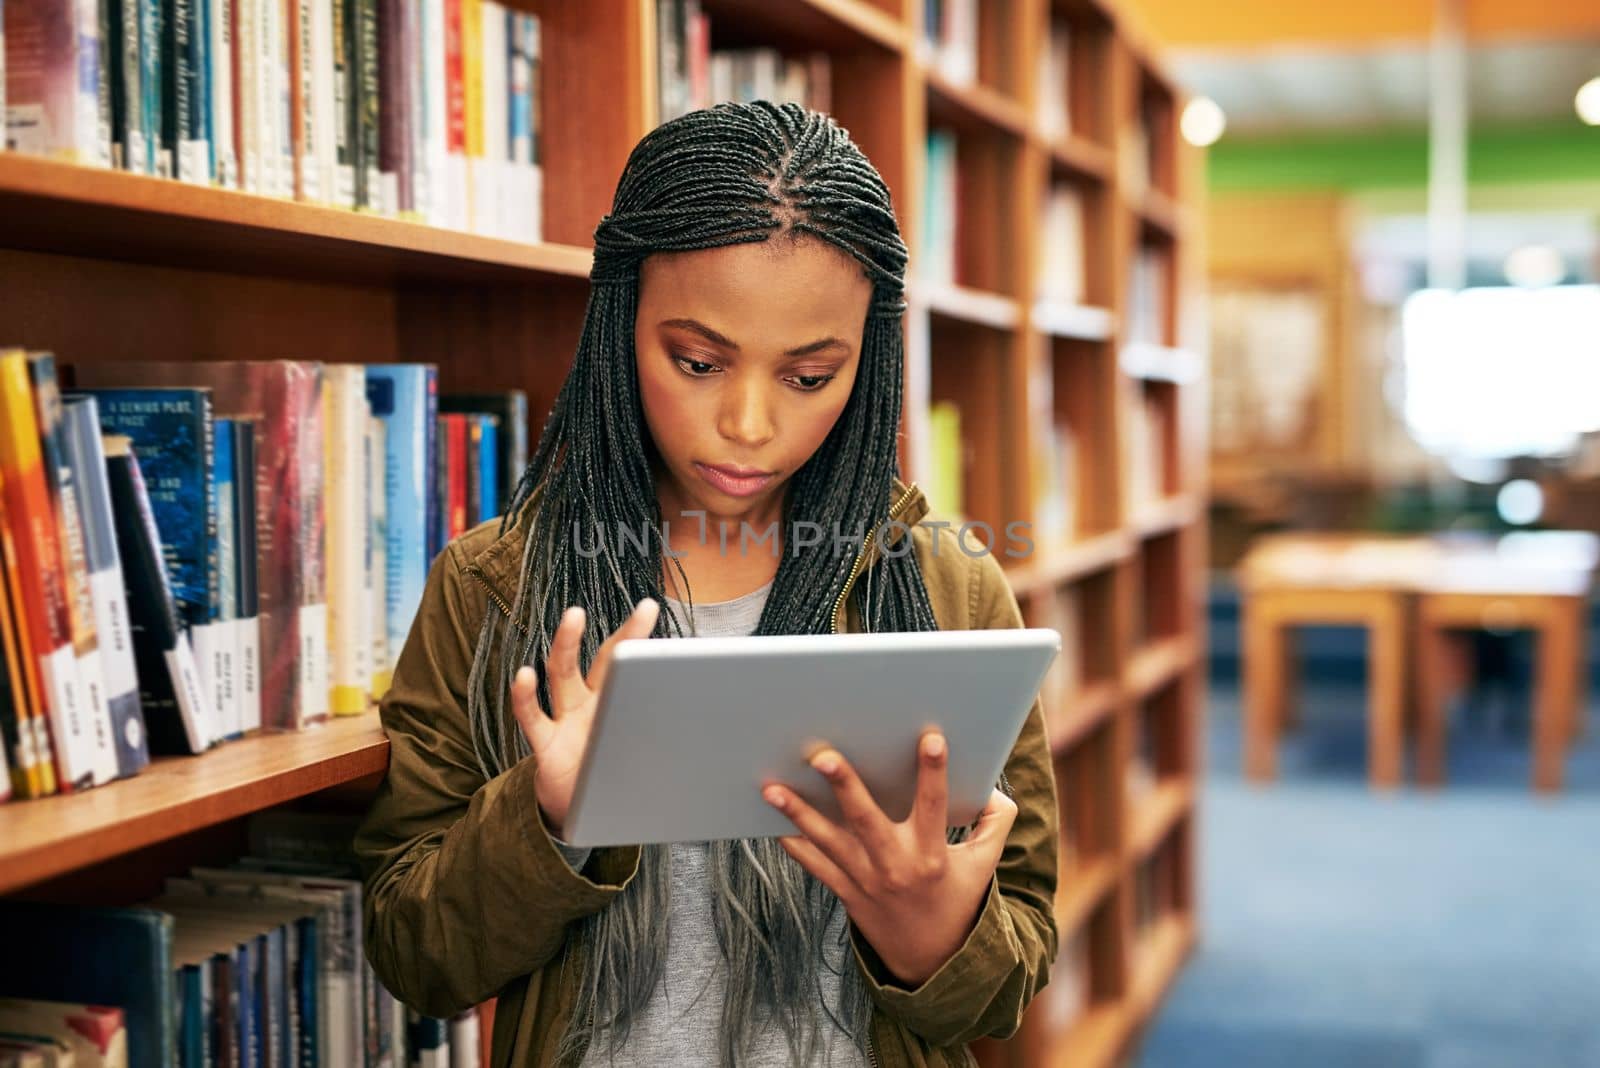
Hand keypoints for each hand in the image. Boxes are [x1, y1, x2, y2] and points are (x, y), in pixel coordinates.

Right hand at [510, 598, 659, 838]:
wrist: (576, 813)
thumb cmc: (611, 779)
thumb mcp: (646, 762)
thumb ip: (672, 750)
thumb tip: (735, 760)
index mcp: (618, 705)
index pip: (634, 667)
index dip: (649, 644)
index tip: (667, 618)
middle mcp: (591, 704)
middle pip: (606, 661)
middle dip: (626, 635)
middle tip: (646, 609)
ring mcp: (567, 720)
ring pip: (564, 675)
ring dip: (567, 644)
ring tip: (575, 616)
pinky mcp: (546, 744)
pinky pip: (532, 717)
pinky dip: (525, 697)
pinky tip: (525, 675)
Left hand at [762, 731, 1017, 987]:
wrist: (932, 961)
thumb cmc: (957, 900)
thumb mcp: (984, 865)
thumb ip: (996, 824)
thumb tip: (994, 787)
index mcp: (933, 853)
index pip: (935, 805)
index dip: (933, 772)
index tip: (931, 738)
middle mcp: (896, 865)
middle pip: (866, 819)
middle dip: (844, 785)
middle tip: (822, 755)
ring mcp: (866, 880)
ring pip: (828, 841)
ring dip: (798, 813)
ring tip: (772, 787)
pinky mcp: (846, 892)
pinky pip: (814, 865)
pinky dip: (793, 843)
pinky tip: (770, 819)